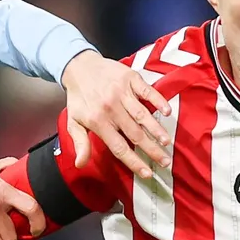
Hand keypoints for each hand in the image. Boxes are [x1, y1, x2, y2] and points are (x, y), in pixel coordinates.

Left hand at [62, 51, 172, 178]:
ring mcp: (121, 93)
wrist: (78, 66)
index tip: (147, 173)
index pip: (119, 147)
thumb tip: (80, 164)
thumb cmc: (78, 98)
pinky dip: (158, 101)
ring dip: (156, 129)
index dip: (134, 162)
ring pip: (142, 115)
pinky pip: (146, 91)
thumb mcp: (73, 122)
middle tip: (165, 162)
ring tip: (167, 142)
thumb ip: (80, 143)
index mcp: (98, 122)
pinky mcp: (130, 78)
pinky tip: (166, 112)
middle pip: (135, 134)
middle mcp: (111, 109)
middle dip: (151, 150)